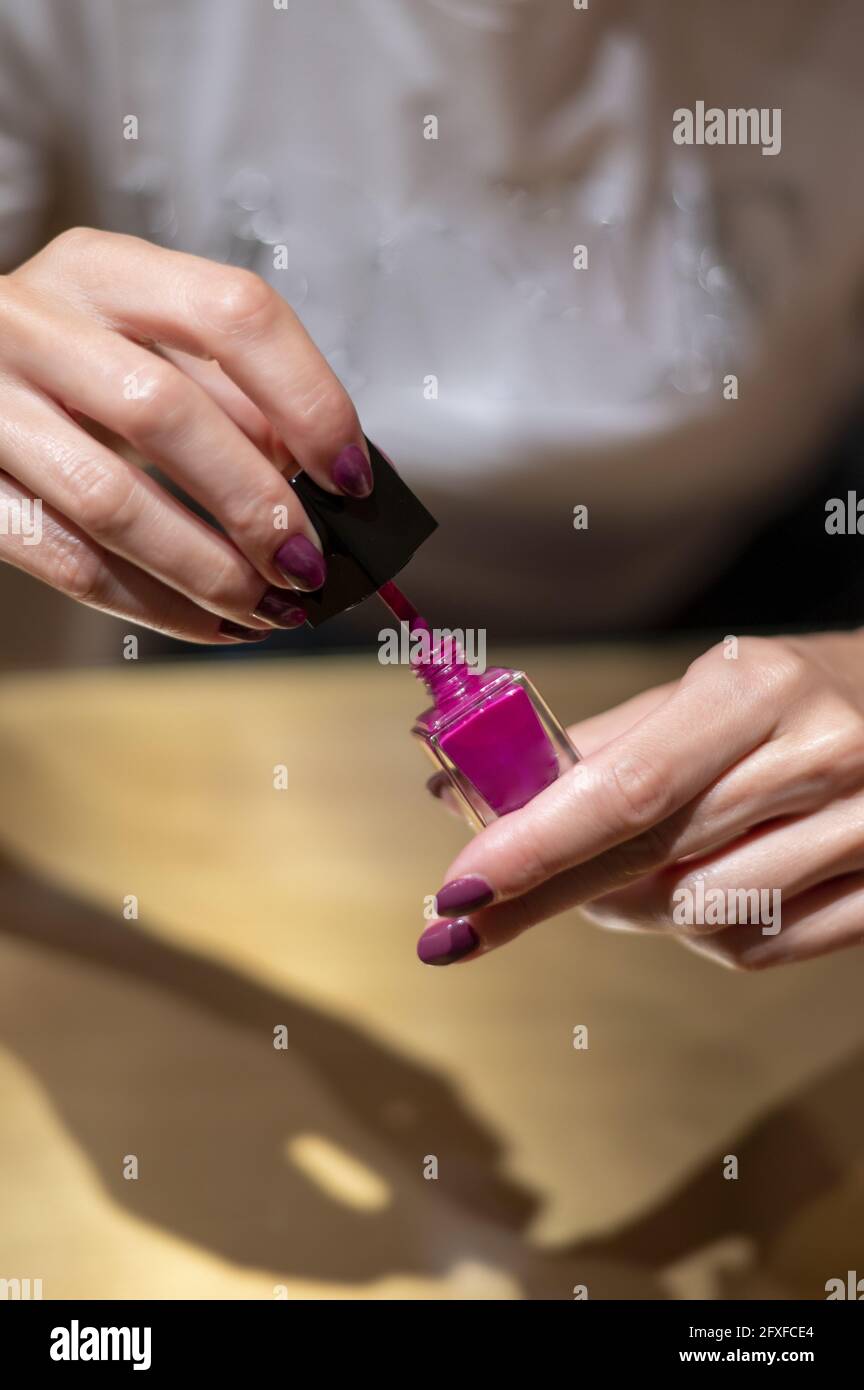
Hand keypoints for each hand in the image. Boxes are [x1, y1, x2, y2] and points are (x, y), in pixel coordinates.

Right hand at [0, 228, 372, 640]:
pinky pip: (68, 561)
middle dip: (257, 504)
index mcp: (103, 272)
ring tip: (269, 606)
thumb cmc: (70, 369)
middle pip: (166, 413)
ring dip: (209, 570)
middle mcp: (35, 323)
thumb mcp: (148, 348)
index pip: (232, 314)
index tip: (350, 475)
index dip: (307, 400)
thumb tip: (327, 480)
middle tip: (309, 562)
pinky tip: (210, 621)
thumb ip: (232, 397)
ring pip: (111, 500)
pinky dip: (154, 606)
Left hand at [419, 633, 863, 969]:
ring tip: (616, 879)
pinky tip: (693, 891)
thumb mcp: (706, 688)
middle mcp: (818, 757)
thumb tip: (474, 794)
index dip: (535, 845)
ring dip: (632, 911)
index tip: (460, 889)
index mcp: (758, 689)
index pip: (628, 787)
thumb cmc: (794, 696)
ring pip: (701, 919)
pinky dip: (702, 933)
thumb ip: (602, 747)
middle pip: (653, 861)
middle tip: (468, 923)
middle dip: (545, 896)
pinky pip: (759, 949)